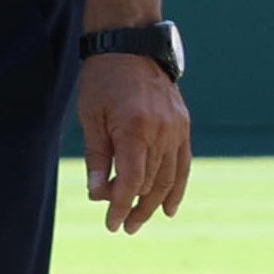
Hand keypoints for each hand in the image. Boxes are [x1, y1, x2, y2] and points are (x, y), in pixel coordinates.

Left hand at [77, 49, 191, 232]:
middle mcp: (160, 131)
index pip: (131, 181)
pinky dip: (178, 187)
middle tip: (122, 227)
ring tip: (140, 221)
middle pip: (151, 182)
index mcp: (134, 128)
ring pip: (170, 177)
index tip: (111, 224)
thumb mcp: (90, 117)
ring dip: (155, 203)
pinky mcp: (182, 125)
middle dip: (135, 208)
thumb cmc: (103, 81)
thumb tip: (97, 194)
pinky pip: (183, 162)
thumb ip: (97, 157)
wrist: (132, 45)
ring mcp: (176, 128)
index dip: (120, 206)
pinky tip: (170, 207)